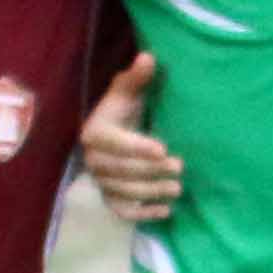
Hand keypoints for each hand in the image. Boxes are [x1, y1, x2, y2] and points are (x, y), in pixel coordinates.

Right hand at [79, 55, 180, 225]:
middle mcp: (93, 161)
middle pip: (121, 172)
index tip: (162, 149)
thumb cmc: (123, 111)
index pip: (115, 144)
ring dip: (151, 193)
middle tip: (179, 167)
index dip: (136, 147)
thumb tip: (148, 58)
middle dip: (150, 172)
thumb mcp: (128, 93)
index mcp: (95, 134)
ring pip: (124, 192)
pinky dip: (142, 215)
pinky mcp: (110, 197)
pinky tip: (165, 212)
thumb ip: (136, 78)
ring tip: (178, 188)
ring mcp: (101, 182)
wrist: (111, 133)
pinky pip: (122, 211)